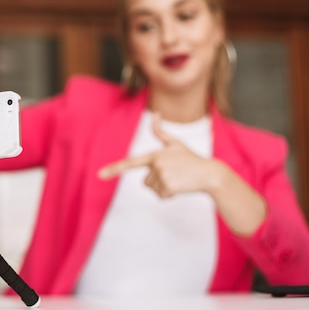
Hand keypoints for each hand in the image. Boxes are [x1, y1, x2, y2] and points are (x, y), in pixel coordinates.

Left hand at [98, 113, 220, 197]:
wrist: (210, 173)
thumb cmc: (191, 158)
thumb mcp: (175, 143)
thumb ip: (161, 132)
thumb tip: (156, 113)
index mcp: (154, 154)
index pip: (130, 162)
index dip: (114, 169)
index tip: (99, 174)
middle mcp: (156, 164)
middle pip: (145, 181)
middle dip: (158, 181)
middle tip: (175, 173)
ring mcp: (162, 176)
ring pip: (153, 189)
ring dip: (164, 187)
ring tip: (179, 179)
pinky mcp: (168, 187)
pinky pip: (160, 196)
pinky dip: (169, 195)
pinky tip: (181, 186)